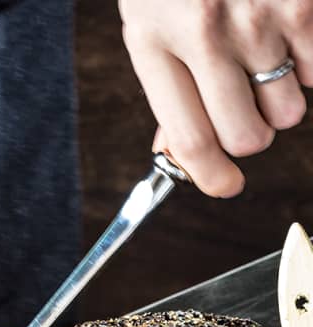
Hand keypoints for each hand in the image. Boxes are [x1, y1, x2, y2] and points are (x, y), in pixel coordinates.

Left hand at [119, 0, 310, 196]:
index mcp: (153, 40)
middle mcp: (204, 32)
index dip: (211, 176)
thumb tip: (182, 156)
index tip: (224, 185)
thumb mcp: (153, 19)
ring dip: (279, 98)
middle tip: (243, 106)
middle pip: (244, 137)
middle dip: (249, 134)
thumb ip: (168, 85)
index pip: (189, 139)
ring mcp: (256, 18)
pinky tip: (282, 32)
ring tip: (261, 58)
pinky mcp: (301, 4)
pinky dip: (305, 61)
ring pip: (286, 112)